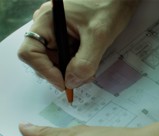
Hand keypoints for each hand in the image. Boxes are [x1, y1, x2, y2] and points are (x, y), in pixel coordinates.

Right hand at [18, 0, 138, 90]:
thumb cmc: (107, 8)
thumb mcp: (98, 37)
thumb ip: (85, 63)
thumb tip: (71, 82)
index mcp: (46, 22)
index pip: (30, 53)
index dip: (45, 71)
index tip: (64, 84)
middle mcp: (47, 28)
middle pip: (43, 61)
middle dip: (62, 74)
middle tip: (84, 78)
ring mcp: (57, 34)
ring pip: (56, 63)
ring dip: (72, 72)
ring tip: (91, 70)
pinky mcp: (67, 39)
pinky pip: (66, 59)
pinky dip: (77, 67)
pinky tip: (90, 63)